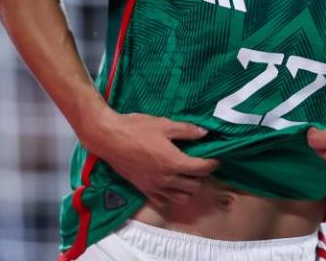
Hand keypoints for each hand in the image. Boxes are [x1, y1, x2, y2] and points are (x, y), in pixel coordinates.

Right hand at [84, 111, 218, 206]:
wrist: (109, 138)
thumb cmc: (137, 128)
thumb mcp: (164, 124)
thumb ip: (186, 130)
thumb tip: (204, 133)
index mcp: (174, 162)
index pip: (202, 169)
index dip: (213, 164)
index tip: (217, 158)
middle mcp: (166, 179)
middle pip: (194, 185)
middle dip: (202, 175)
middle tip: (201, 163)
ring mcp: (154, 186)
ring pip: (181, 197)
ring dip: (189, 188)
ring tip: (188, 176)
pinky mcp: (143, 189)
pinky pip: (163, 200)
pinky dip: (171, 196)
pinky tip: (170, 184)